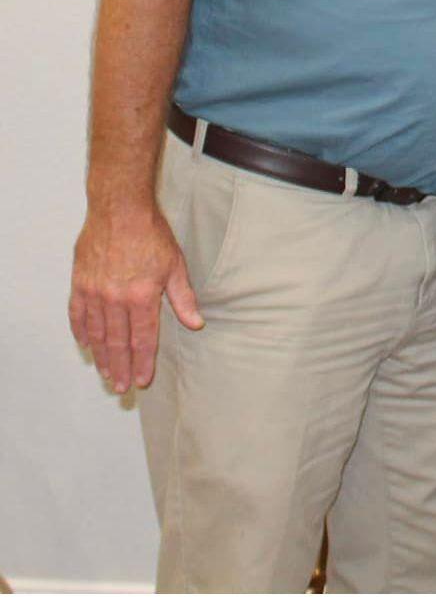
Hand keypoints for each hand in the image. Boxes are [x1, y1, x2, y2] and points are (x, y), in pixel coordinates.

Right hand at [69, 202, 204, 393]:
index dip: (144, 362)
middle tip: (121, 388)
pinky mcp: (80, 283)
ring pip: (97, 333)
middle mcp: (116, 299)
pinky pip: (77, 315)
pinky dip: (81, 332)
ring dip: (101, 356)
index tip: (142, 380)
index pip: (143, 338)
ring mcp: (94, 292)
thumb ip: (183, 298)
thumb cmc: (152, 235)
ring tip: (107, 373)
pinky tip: (85, 345)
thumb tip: (196, 323)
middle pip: (118, 342)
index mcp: (142, 296)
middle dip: (121, 367)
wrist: (120, 210)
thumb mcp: (175, 265)